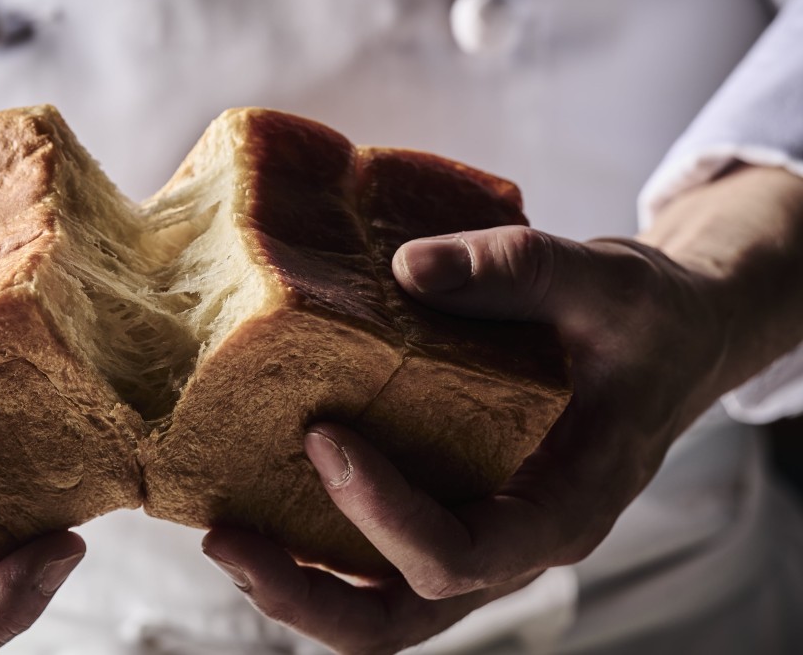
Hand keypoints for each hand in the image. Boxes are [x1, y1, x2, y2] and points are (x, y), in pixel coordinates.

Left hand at [203, 166, 802, 653]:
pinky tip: (256, 486)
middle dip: (308, 595)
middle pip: (403, 618)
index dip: (386, 515)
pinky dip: (313, 539)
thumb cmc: (641, 319)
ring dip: (297, 582)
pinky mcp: (445, 506)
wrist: (663, 339)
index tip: (325, 435)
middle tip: (226, 538)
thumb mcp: (603, 279)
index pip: (464, 557)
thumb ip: (517, 268)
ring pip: (380, 604)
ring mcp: (475, 532)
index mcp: (562, 507)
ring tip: (221, 528)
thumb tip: (408, 266)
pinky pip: (373, 552)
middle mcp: (513, 543)